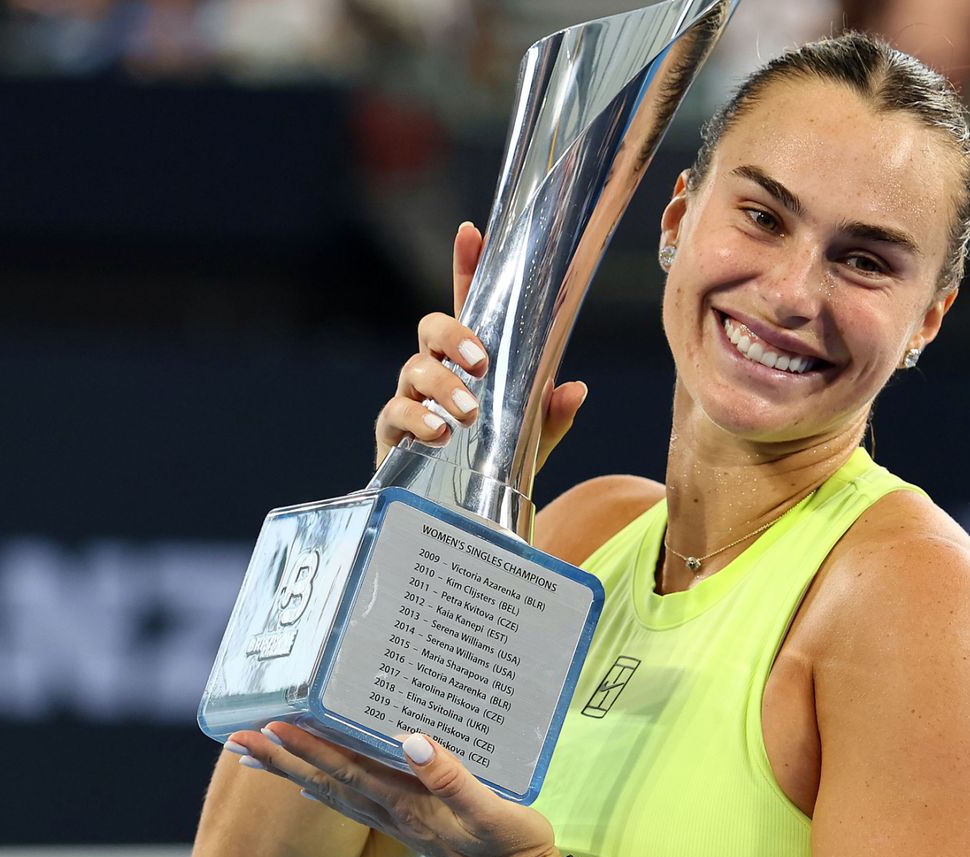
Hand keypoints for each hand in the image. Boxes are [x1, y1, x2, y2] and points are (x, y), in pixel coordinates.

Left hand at [224, 722, 563, 856]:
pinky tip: (316, 785)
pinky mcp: (409, 822)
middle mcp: (393, 812)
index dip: (308, 749)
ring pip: (333, 792)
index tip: (272, 727)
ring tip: (261, 756)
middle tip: (239, 741)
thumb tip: (414, 743)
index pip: (346, 771)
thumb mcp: (489, 810)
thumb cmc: (511, 846)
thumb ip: (452, 778)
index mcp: (407, 805)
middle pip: (325, 782)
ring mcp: (398, 820)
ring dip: (295, 772)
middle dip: (282, 760)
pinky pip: (355, 802)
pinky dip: (327, 789)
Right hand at [375, 221, 588, 470]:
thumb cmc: (497, 462)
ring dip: (444, 386)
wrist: (465, 512)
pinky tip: (440, 432)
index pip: (469, 305)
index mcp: (472, 361)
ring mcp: (412, 398)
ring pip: (415, 368)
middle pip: (431, 327)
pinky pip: (396, 412)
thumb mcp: (536, 439)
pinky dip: (418, 418)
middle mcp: (438, 370)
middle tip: (481, 361)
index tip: (473, 233)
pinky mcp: (393, 431)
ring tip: (469, 413)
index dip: (467, 267)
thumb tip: (576, 389)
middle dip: (453, 334)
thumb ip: (554, 415)